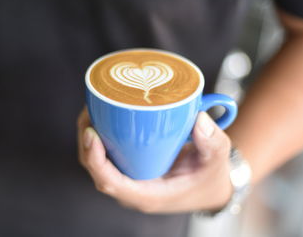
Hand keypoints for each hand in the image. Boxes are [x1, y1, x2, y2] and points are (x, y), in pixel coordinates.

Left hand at [77, 107, 232, 213]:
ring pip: (97, 162)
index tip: (91, 134)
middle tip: (89, 112)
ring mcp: (130, 178)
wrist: (209, 185)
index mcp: (148, 194)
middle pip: (96, 169)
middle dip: (86, 142)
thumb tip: (198, 119)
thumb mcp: (216, 160)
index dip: (95, 160)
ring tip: (91, 110)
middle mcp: (133, 189)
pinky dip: (99, 137)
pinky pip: (107, 155)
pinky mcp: (131, 168)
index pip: (110, 182)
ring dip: (88, 137)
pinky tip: (101, 117)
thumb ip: (212, 143)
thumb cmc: (210, 177)